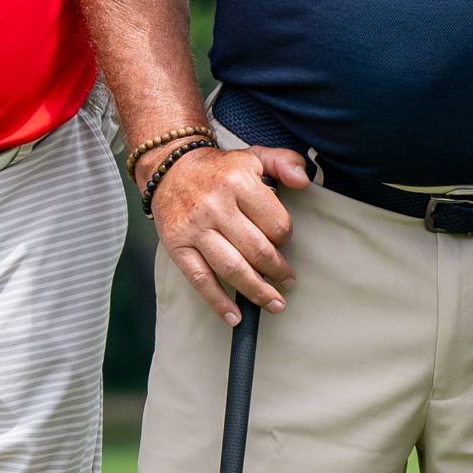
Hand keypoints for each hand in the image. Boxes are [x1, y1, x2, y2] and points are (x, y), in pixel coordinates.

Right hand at [150, 142, 311, 314]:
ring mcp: (195, 228)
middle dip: (277, 271)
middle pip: (257, 250)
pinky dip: (218, 302)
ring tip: (274, 304)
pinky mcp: (177, 246)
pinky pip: (200, 279)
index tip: (284, 242)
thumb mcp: (255, 155)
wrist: (169, 167)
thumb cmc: (219, 168)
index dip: (285, 237)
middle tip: (288, 282)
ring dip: (257, 292)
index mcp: (238, 182)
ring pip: (232, 268)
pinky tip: (235, 317)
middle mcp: (215, 206)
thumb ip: (285, 163)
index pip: (275, 223)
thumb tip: (303, 182)